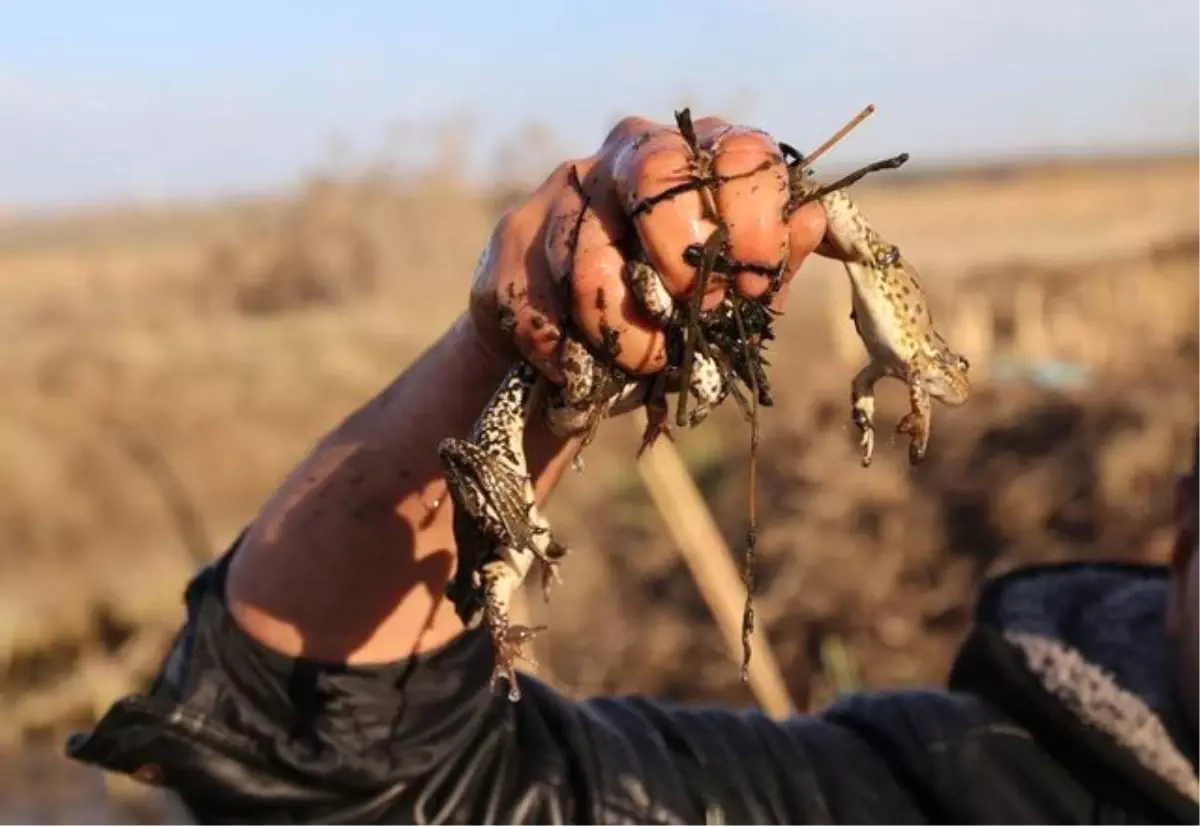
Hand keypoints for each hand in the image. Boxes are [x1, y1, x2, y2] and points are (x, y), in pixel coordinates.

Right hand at [466, 113, 829, 383]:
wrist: (574, 360)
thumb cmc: (669, 320)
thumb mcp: (731, 303)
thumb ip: (771, 267)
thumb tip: (809, 220)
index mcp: (703, 158)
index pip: (740, 152)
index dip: (754, 217)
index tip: (754, 281)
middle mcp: (633, 153)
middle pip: (656, 171)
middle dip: (679, 255)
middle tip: (691, 313)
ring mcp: (567, 187)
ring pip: (589, 253)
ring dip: (620, 330)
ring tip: (641, 362)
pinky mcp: (512, 234)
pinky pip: (536, 299)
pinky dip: (564, 350)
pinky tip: (578, 365)